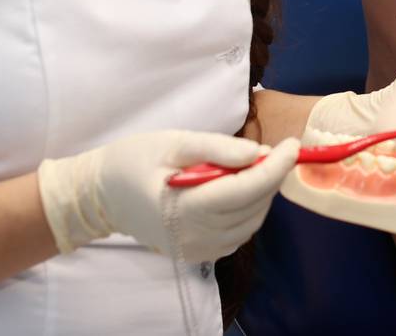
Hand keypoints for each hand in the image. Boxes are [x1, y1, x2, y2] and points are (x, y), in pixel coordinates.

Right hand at [38, 131, 298, 263]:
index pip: (246, 190)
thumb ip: (217, 148)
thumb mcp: (173, 141)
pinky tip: (235, 190)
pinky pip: (239, 233)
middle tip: (266, 151)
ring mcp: (197, 250)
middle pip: (254, 206)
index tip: (294, 145)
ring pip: (252, 221)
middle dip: (270, 176)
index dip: (276, 167)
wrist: (101, 195)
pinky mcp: (199, 254)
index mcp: (184, 207)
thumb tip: (258, 153)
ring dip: (261, 193)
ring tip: (246, 168)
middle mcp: (194, 236)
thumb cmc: (134, 160)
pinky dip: (248, 210)